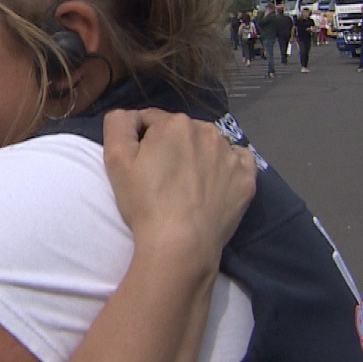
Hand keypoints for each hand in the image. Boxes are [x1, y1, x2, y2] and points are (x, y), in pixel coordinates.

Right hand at [102, 108, 256, 282]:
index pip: (151, 120)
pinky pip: (239, 160)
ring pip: (210, 144)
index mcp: (175, 123)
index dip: (141, 140)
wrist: (181, 245)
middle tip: (162, 177)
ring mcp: (231, 155)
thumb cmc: (145, 203)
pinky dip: (227, 166)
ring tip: (188, 184)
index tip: (139, 163)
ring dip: (199, 155)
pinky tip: (216, 183)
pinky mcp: (247, 178)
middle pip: (182, 131)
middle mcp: (207, 131)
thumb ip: (118, 124)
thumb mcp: (115, 160)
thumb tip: (130, 116)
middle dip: (171, 146)